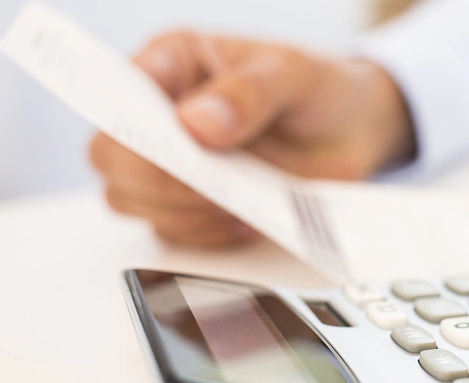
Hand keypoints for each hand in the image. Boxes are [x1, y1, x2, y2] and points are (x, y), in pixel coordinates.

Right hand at [90, 32, 414, 246]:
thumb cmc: (320, 88)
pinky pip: (171, 231)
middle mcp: (162, 113)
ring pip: (132, 200)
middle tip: (212, 183)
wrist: (356, 132)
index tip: (171, 149)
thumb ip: (249, 92)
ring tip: (238, 201)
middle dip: (158, 180)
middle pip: (111, 158)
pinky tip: (245, 218)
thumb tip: (196, 122)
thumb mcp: (295, 74)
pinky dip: (204, 234)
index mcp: (174, 62)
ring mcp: (174, 163)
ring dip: (183, 212)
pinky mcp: (193, 204)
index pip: (119, 92)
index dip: (129, 126)